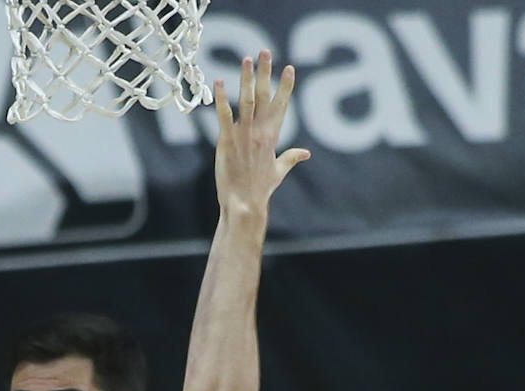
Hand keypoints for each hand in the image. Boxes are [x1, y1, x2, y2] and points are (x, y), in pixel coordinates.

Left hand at [214, 51, 309, 219]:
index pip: (281, 105)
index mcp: (272, 137)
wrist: (245, 205)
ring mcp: (244, 136)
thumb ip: (291, 158)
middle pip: (264, 96)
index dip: (285, 86)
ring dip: (246, 79)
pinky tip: (218, 82)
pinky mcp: (227, 142)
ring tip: (247, 59)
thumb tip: (306, 153)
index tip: (289, 68)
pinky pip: (224, 116)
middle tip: (266, 51)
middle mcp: (260, 133)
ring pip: (246, 101)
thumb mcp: (278, 172)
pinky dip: (221, 99)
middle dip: (266, 73)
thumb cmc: (260, 191)